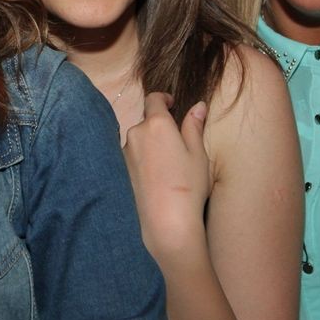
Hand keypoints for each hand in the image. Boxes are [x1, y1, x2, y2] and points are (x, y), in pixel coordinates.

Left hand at [123, 93, 210, 260]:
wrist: (166, 221)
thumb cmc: (188, 185)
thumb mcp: (198, 153)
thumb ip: (194, 126)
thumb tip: (198, 105)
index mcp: (156, 124)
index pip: (154, 99)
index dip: (163, 98)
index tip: (172, 104)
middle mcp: (136, 133)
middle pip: (147, 121)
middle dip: (160, 126)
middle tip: (177, 143)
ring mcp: (125, 153)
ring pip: (139, 139)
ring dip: (151, 143)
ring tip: (168, 164)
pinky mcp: (120, 170)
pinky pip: (133, 156)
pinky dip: (143, 159)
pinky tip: (156, 176)